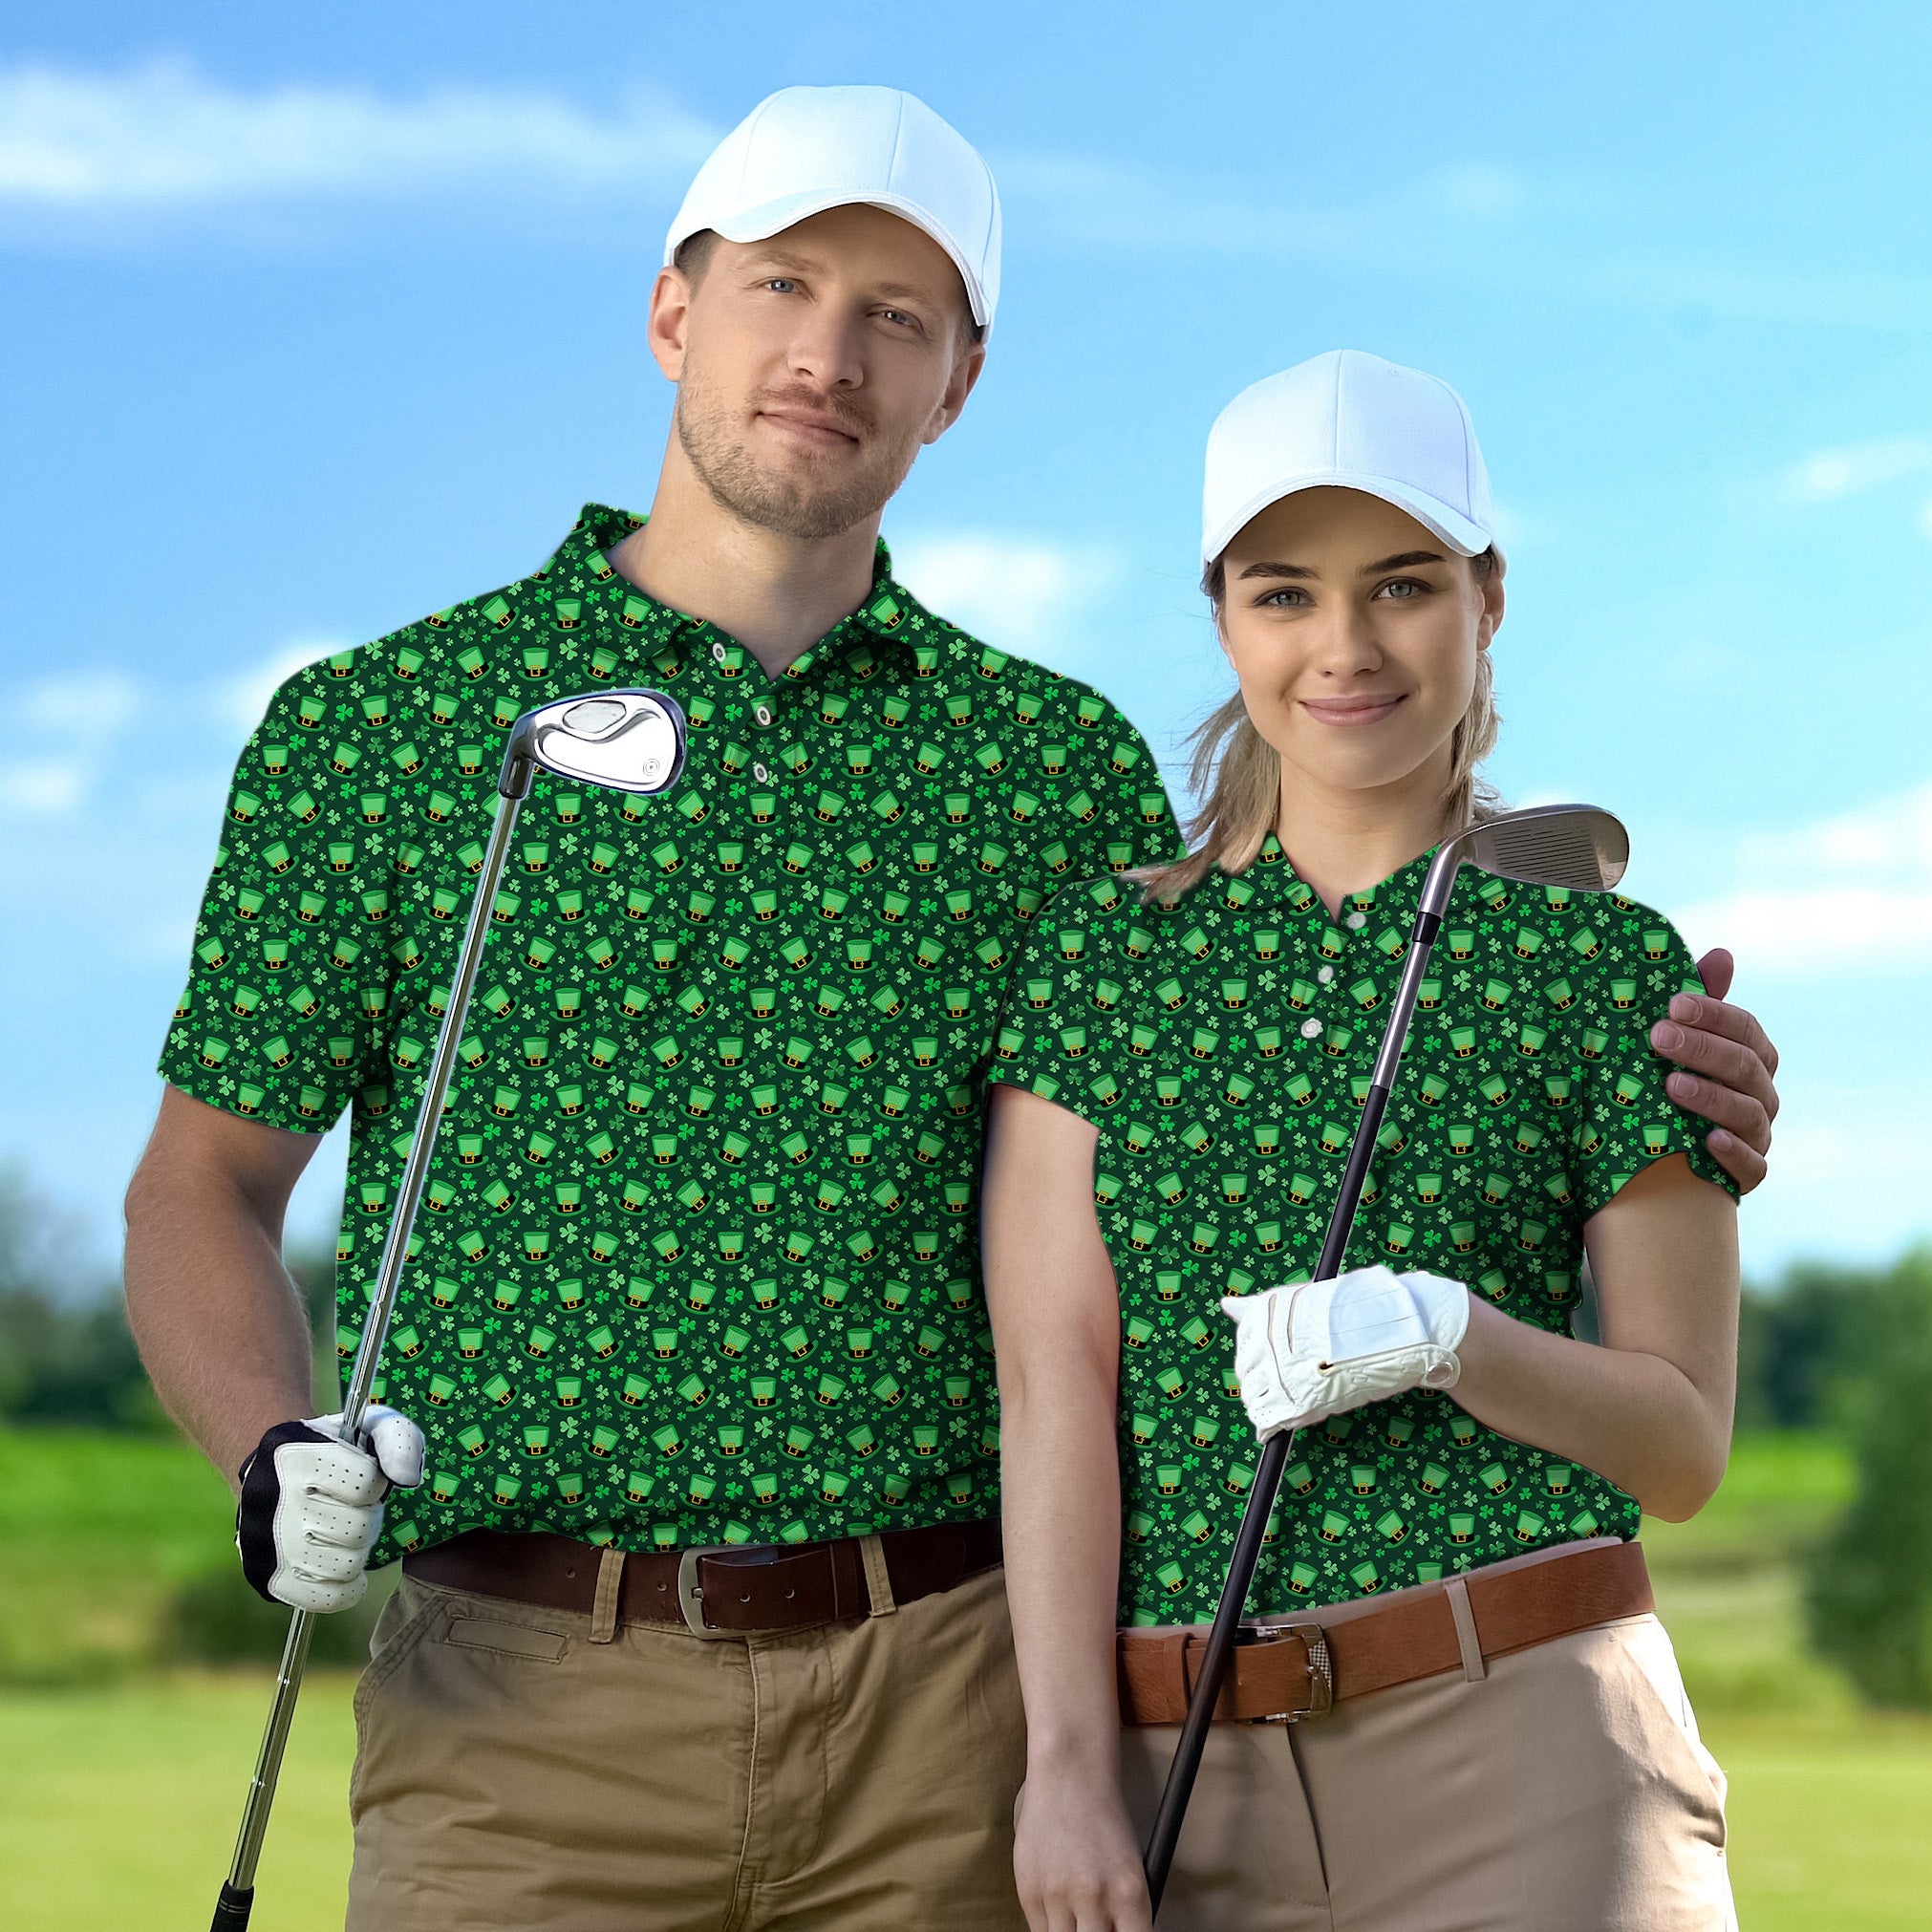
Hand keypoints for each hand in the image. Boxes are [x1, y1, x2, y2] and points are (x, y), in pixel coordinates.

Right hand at [235, 1405, 424, 1611]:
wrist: (272, 1470)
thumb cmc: (334, 1449)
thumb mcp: (370, 1426)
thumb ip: (400, 1441)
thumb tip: (407, 1479)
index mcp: (297, 1456)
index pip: (366, 1484)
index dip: (376, 1483)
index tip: (364, 1479)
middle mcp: (274, 1502)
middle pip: (358, 1529)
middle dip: (368, 1518)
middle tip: (354, 1509)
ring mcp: (266, 1546)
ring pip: (345, 1566)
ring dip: (357, 1551)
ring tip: (344, 1534)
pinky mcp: (268, 1580)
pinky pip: (326, 1599)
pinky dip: (345, 1587)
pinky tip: (342, 1562)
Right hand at [1014, 1767, 1153, 1931]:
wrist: (1068, 1778)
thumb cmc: (1103, 1821)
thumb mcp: (1130, 1867)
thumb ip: (1124, 1912)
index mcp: (1129, 1891)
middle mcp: (1094, 1897)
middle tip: (1096, 1924)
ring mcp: (1058, 1895)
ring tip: (1078, 1914)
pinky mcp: (1029, 1891)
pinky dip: (1052, 1926)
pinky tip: (1059, 1906)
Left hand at [1222, 1265, 1469, 1440]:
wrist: (1399, 1328)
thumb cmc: (1356, 1313)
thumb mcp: (1304, 1301)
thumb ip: (1261, 1309)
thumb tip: (1225, 1304)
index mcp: (1268, 1311)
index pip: (1245, 1344)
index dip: (1258, 1358)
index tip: (1275, 1362)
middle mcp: (1269, 1339)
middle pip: (1246, 1372)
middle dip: (1260, 1382)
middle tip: (1287, 1384)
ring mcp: (1284, 1371)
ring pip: (1255, 1397)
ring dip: (1265, 1404)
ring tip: (1288, 1403)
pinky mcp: (1300, 1400)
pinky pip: (1270, 1418)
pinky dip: (1270, 1425)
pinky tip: (1274, 1427)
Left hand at [1651, 949, 1778, 1193]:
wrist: (1665, 1153)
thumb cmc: (1675, 1079)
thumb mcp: (1681, 1040)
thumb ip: (1701, 1001)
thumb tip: (1722, 953)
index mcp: (1752, 1056)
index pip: (1745, 1029)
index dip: (1713, 1014)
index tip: (1672, 1004)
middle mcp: (1762, 1093)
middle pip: (1744, 1067)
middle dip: (1702, 1049)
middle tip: (1657, 1037)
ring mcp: (1758, 1134)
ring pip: (1747, 1113)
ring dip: (1711, 1097)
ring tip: (1671, 1085)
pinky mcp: (1748, 1173)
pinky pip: (1752, 1166)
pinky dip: (1733, 1153)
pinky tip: (1707, 1140)